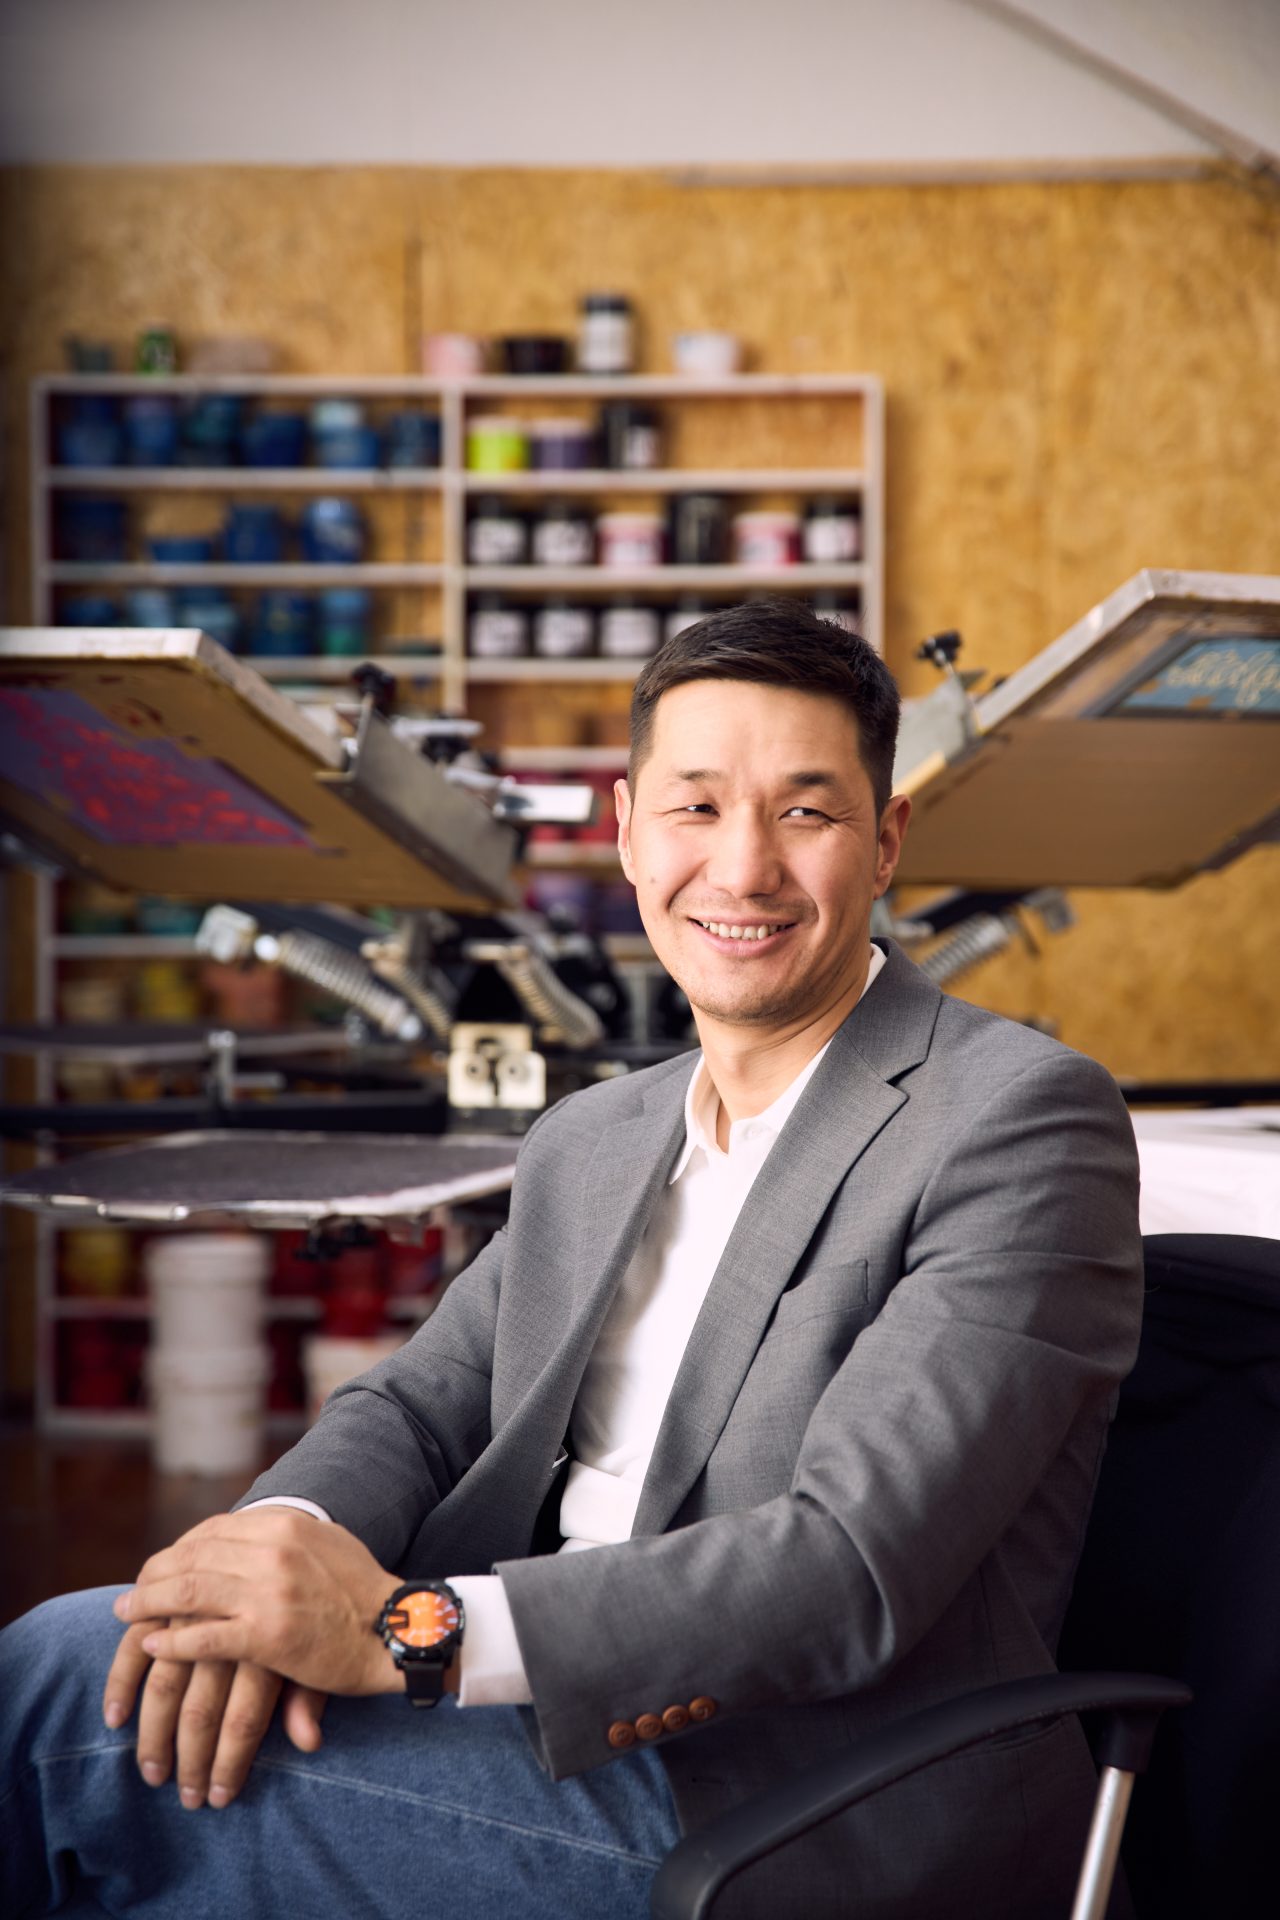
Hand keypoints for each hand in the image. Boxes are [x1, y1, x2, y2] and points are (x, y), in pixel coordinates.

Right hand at [104, 1616, 327, 1808]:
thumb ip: (307, 1697)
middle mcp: (235, 1628)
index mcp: (274, 1644)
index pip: (245, 1718)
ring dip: (154, 1733)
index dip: (229, 1762)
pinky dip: (124, 1677)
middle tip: (180, 1796)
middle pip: (201, 1708)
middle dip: (189, 1760)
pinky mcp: (174, 1598)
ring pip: (165, 1679)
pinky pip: (140, 1639)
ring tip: (150, 1774)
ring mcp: (199, 1611)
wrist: (292, 1541)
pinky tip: (115, 1716)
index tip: (218, 1799)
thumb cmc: (308, 1611)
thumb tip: (308, 1742)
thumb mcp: (316, 1649)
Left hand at [112, 1508, 400, 1697]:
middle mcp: (271, 1551)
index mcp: (284, 1525)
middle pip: (193, 1557)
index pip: (211, 1531)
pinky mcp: (267, 1636)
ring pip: (190, 1592)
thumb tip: (248, 1538)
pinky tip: (154, 1645)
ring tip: (126, 1615)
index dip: (176, 1550)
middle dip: (154, 1576)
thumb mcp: (323, 1543)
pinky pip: (204, 1636)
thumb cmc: (361, 1590)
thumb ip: (282, 1538)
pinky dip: (172, 1642)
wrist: (397, 1629)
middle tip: (130, 1594)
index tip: (157, 1567)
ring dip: (149, 1604)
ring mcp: (267, 1592)